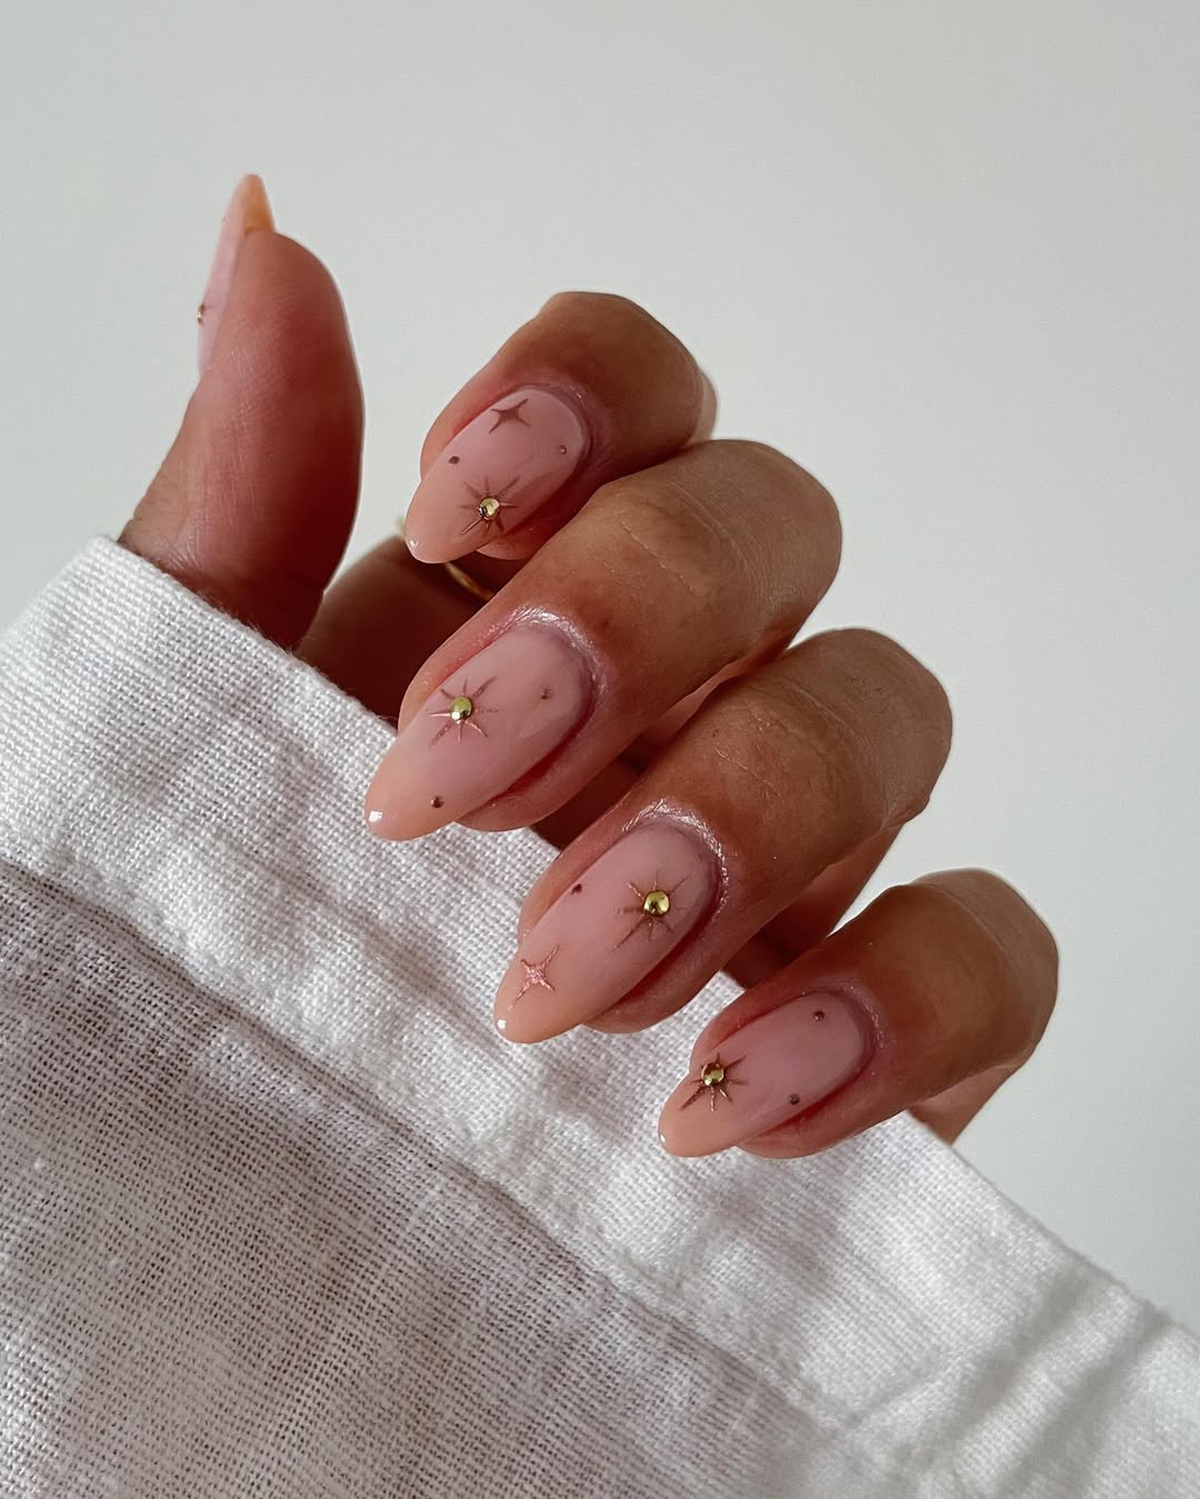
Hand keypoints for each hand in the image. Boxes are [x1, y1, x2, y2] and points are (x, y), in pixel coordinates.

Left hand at [123, 178, 1056, 1158]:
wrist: (222, 1271)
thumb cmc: (188, 989)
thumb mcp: (166, 738)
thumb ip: (236, 500)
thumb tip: (270, 235)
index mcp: (508, 606)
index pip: (633, 393)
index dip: (582, 404)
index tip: (454, 516)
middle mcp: (667, 699)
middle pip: (774, 527)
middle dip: (635, 628)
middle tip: (454, 790)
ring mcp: (786, 865)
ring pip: (890, 712)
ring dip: (739, 823)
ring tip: (552, 985)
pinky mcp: (875, 1038)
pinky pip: (992, 953)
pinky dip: (897, 1002)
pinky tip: (726, 1102)